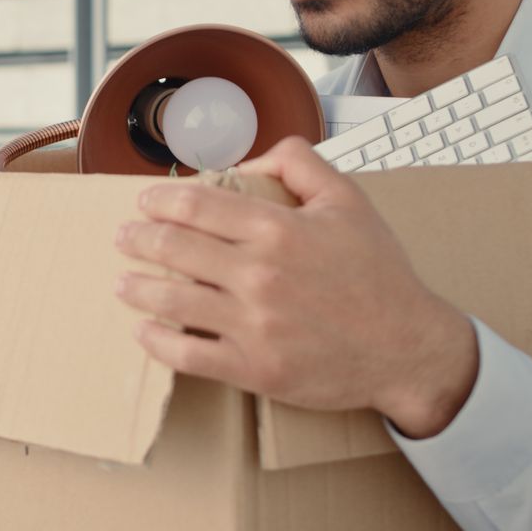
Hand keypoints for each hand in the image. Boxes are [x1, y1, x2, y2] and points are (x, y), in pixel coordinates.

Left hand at [111, 137, 479, 438]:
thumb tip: (247, 161)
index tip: (145, 201)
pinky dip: (156, 341)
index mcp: (279, 230)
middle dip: (138, 239)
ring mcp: (254, 325)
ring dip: (136, 288)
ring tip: (123, 282)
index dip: (160, 200)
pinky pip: (188, 355)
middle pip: (174, 248)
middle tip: (124, 237)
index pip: (196, 206)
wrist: (408, 348)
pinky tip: (144, 331)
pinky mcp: (254, 368)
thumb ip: (299, 163)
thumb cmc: (379, 275)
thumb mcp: (349, 201)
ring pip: (171, 300)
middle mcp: (260, 275)